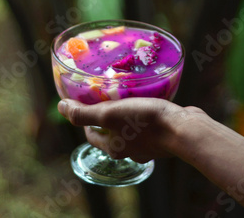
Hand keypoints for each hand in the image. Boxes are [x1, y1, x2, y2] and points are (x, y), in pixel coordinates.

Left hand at [58, 97, 203, 162]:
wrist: (183, 129)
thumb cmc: (145, 122)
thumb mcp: (109, 114)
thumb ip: (84, 113)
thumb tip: (61, 108)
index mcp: (114, 148)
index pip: (92, 133)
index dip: (85, 118)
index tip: (85, 102)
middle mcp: (130, 149)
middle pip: (111, 131)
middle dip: (106, 114)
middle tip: (106, 94)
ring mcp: (148, 144)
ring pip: (130, 127)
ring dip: (126, 113)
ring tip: (127, 94)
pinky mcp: (163, 135)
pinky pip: (148, 123)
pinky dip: (144, 112)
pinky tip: (148, 99)